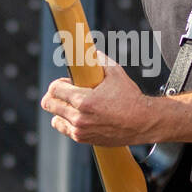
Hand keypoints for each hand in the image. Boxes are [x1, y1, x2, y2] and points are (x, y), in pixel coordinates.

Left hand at [40, 53, 162, 145]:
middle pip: (48, 104)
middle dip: (53, 95)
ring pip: (54, 118)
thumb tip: (91, 52)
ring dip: (60, 110)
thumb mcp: (116, 73)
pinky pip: (64, 129)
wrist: (142, 122)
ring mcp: (80, 130)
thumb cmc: (130, 99)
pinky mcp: (83, 139)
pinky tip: (78, 115)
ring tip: (73, 105)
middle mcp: (78, 118)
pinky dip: (66, 122)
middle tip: (65, 92)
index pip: (54, 89)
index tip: (65, 82)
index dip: (58, 83)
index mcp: (83, 101)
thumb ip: (99, 60)